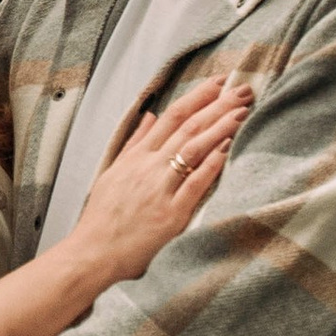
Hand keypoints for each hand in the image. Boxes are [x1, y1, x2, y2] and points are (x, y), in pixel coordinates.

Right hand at [64, 65, 251, 293]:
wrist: (93, 253)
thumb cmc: (103, 217)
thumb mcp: (114, 172)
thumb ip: (134, 143)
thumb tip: (150, 116)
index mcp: (137, 156)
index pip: (172, 117)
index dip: (198, 96)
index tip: (219, 82)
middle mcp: (149, 167)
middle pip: (188, 127)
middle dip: (218, 105)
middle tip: (242, 89)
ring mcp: (160, 189)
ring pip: (193, 148)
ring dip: (220, 127)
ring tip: (242, 110)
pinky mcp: (171, 214)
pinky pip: (195, 184)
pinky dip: (211, 164)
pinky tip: (228, 147)